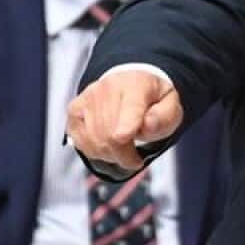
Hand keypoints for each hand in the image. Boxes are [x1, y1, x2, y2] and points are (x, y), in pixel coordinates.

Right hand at [67, 69, 182, 170]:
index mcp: (137, 84)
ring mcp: (88, 98)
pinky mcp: (74, 110)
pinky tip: (106, 148)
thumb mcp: (170, 107)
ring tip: (123, 152)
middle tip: (134, 159)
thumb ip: (164, 117)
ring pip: (95, 141)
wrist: (131, 84)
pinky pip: (80, 141)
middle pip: (111, 134)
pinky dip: (94, 151)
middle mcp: (108, 87)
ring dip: (111, 155)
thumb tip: (148, 124)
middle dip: (125, 155)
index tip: (123, 137)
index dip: (126, 125)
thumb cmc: (152, 101)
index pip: (131, 107)